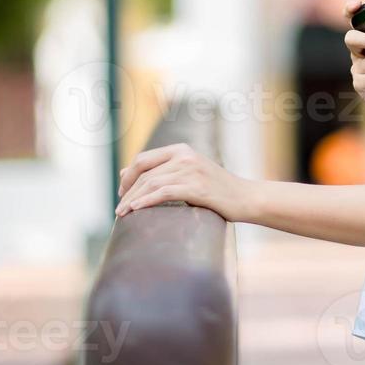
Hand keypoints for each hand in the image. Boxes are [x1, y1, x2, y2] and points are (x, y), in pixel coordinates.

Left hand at [115, 142, 253, 221]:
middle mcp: (185, 156)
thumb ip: (161, 171)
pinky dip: (146, 201)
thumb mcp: (187, 174)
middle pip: (144, 171)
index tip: (121, 193)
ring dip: (132, 200)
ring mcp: (191, 170)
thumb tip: (123, 173)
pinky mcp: (197, 187)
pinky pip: (163, 193)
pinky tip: (136, 210)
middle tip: (118, 209)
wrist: (246, 198)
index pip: (143, 159)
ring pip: (151, 183)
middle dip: (127, 191)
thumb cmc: (215, 190)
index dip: (128, 176)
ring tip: (122, 214)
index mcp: (181, 149)